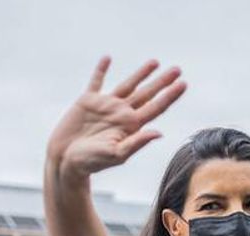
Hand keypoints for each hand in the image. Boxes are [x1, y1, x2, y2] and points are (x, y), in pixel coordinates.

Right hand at [47, 57, 186, 177]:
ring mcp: (106, 106)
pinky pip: (96, 82)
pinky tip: (107, 59)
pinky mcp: (87, 101)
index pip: (156, 107)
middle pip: (147, 93)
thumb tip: (159, 133)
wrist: (66, 160)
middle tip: (177, 69)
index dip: (170, 96)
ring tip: (155, 62)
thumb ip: (137, 143)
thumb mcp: (116, 154)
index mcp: (132, 125)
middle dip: (162, 82)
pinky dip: (101, 70)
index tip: (184, 84)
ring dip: (141, 73)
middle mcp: (122, 113)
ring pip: (128, 85)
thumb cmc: (92, 162)